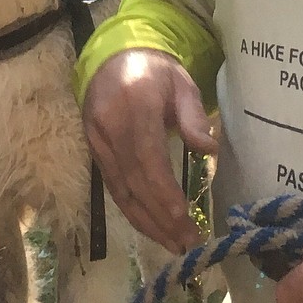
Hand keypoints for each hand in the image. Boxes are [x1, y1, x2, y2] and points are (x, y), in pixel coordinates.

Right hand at [82, 49, 215, 253]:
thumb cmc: (156, 71)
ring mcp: (96, 140)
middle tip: (187, 242)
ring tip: (173, 244)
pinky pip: (112, 187)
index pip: (147, 157)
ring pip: (119, 190)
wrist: (114, 58)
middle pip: (133, 180)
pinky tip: (151, 227)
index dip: (163, 192)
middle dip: (160, 216)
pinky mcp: (93, 150)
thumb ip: (193, 115)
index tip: (183, 219)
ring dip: (146, 222)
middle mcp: (109, 126)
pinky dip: (132, 210)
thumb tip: (209, 148)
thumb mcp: (182, 83)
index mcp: (134, 105)